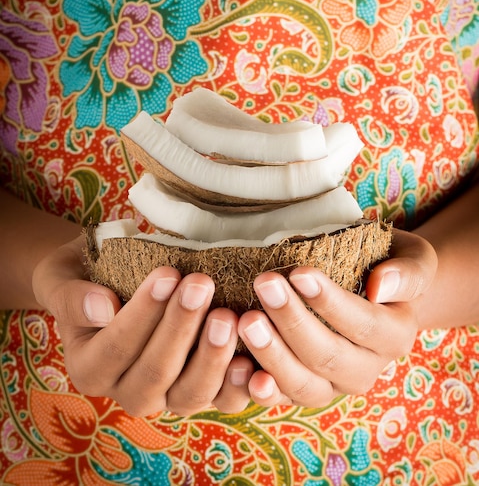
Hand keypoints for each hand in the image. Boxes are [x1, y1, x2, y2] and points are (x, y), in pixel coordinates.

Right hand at [32, 235, 253, 415]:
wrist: (109, 281)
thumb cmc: (88, 275)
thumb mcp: (63, 277)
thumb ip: (73, 297)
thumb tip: (103, 309)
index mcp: (90, 367)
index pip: (116, 348)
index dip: (143, 314)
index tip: (167, 274)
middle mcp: (127, 391)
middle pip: (155, 373)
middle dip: (180, 327)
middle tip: (201, 284)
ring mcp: (168, 397)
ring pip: (190, 393)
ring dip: (212, 356)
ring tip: (228, 315)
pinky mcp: (202, 391)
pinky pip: (222, 400)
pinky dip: (239, 385)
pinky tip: (252, 359)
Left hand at [237, 229, 436, 406]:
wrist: (372, 289)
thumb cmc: (385, 262)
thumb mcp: (412, 258)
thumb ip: (407, 273)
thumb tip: (380, 286)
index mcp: (394, 336)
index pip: (363, 325)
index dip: (330, 302)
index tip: (299, 273)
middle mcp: (366, 369)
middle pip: (328, 356)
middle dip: (293, 321)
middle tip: (264, 285)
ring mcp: (332, 386)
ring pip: (303, 384)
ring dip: (272, 355)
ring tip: (246, 320)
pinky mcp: (302, 390)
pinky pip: (281, 397)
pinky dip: (261, 389)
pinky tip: (239, 369)